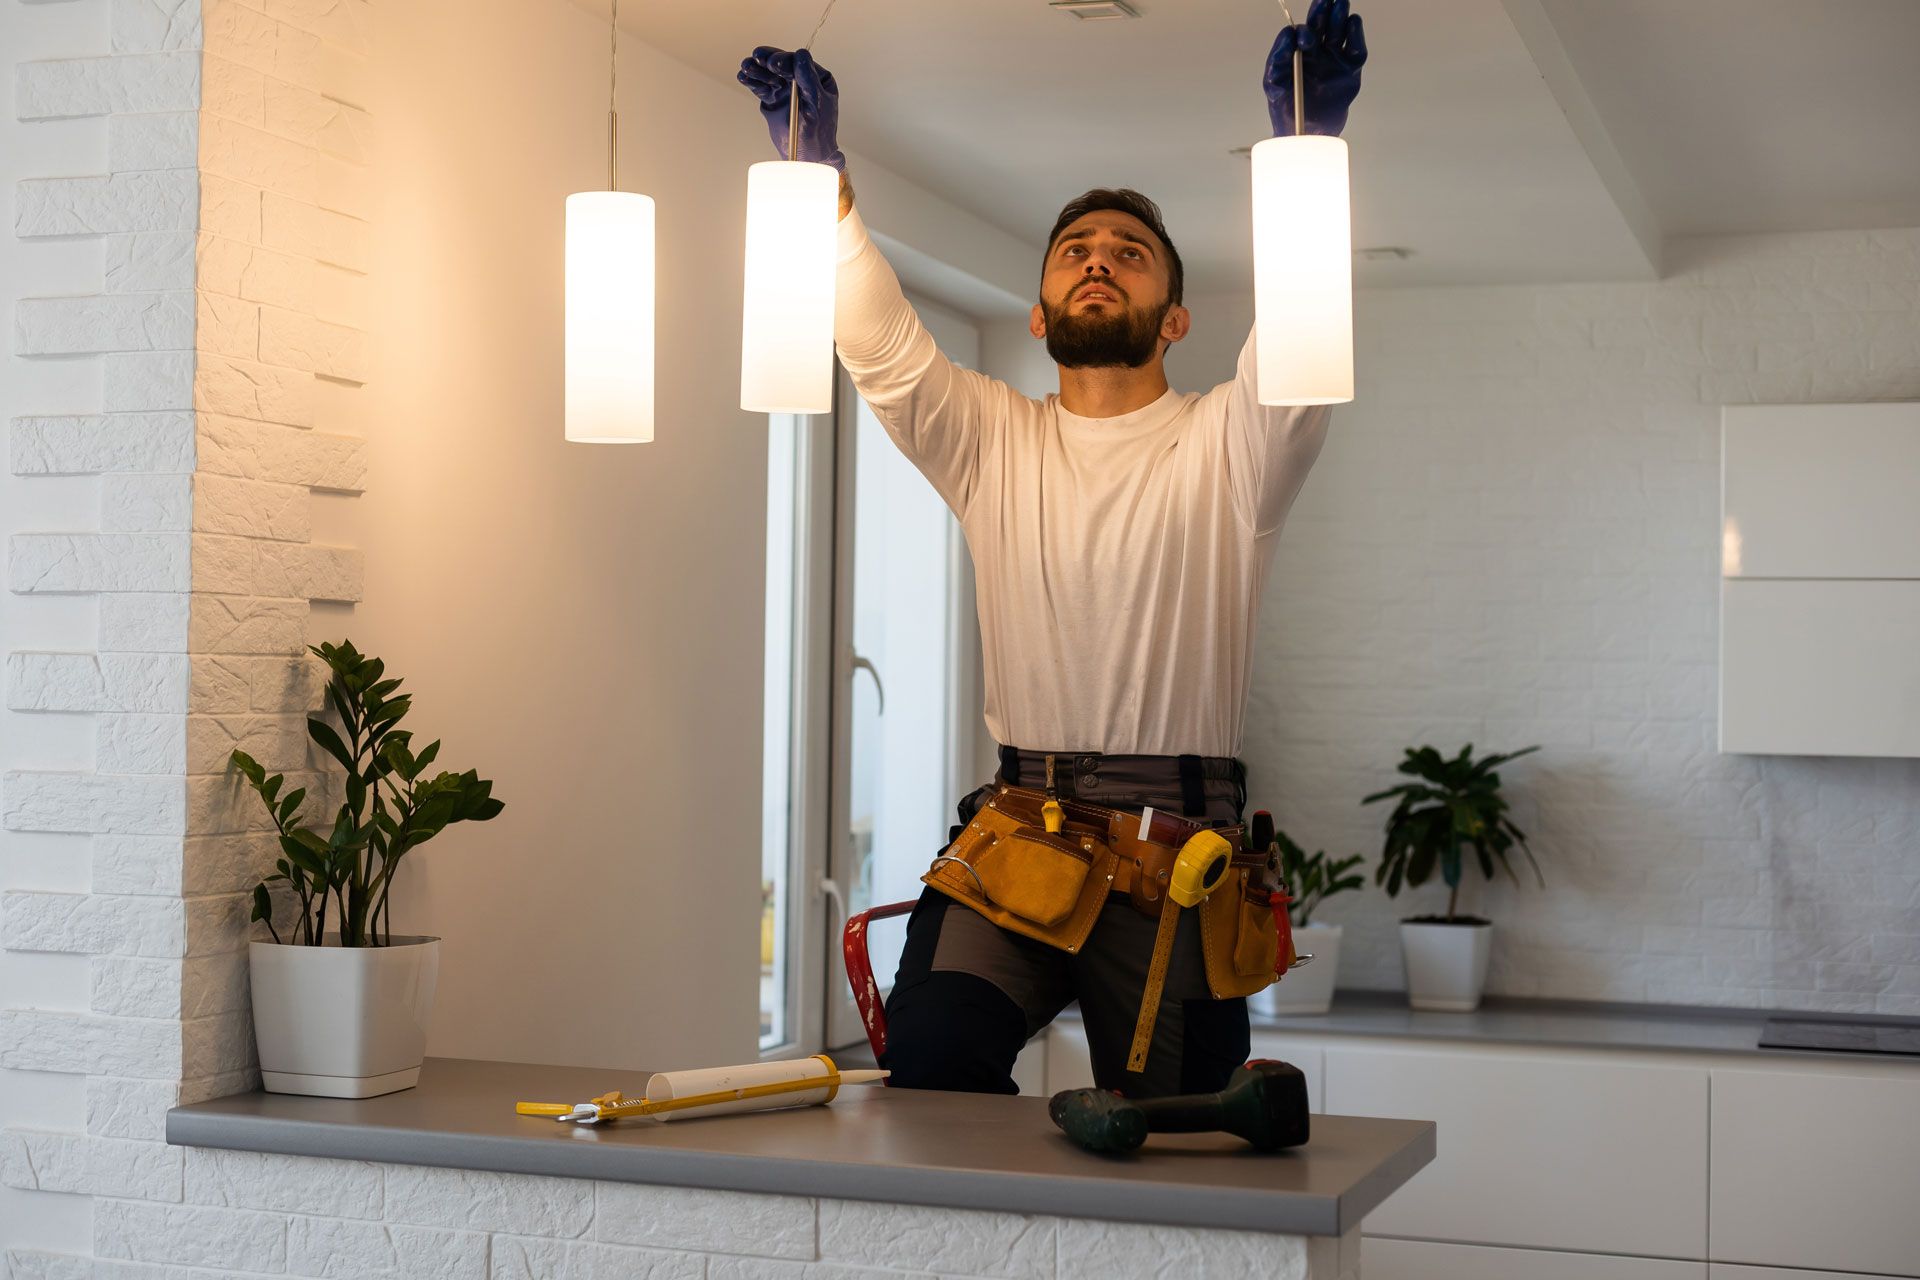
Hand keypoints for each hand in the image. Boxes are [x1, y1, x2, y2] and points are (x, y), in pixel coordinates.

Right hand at [737, 46, 845, 171]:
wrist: (808, 157)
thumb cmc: (819, 134)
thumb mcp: (817, 105)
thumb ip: (808, 81)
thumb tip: (801, 55)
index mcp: (817, 78)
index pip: (798, 63)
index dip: (785, 60)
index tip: (774, 63)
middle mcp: (800, 80)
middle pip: (781, 65)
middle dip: (768, 60)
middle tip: (757, 58)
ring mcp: (786, 89)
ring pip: (769, 74)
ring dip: (757, 69)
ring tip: (746, 67)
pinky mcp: (773, 99)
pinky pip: (761, 88)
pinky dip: (752, 82)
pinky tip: (743, 77)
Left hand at [1264, 0, 1366, 137]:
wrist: (1307, 135)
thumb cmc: (1287, 110)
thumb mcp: (1274, 86)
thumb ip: (1277, 61)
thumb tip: (1287, 36)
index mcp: (1297, 55)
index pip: (1301, 34)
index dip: (1303, 32)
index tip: (1305, 37)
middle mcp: (1316, 54)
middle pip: (1321, 26)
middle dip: (1323, 12)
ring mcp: (1334, 60)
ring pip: (1339, 31)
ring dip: (1339, 17)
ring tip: (1340, 4)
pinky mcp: (1350, 71)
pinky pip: (1356, 49)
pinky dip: (1356, 35)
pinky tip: (1353, 22)